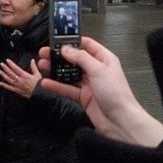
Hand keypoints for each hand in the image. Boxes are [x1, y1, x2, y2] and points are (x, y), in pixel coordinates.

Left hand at [0, 58, 41, 98]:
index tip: (7, 60)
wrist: (40, 94)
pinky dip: (5, 85)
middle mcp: (20, 80)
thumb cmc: (39, 85)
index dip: (11, 64)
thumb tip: (32, 60)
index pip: (16, 68)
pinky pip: (10, 88)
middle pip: (11, 73)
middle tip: (2, 64)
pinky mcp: (18, 91)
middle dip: (6, 68)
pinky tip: (1, 83)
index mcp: (25, 75)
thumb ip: (34, 67)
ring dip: (4, 75)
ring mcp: (18, 86)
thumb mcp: (38, 74)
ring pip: (9, 80)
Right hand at [37, 37, 162, 146]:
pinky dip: (57, 85)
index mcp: (104, 59)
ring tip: (42, 65)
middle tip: (44, 53)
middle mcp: (96, 70)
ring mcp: (89, 84)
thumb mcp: (98, 70)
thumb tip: (66, 48)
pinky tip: (46, 82)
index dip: (72, 41)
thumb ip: (81, 58)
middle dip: (60, 56)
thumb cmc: (115, 93)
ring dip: (56, 70)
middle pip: (75, 59)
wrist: (120, 122)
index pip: (87, 45)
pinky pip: (67, 88)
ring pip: (69, 74)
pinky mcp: (83, 97)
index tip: (57, 40)